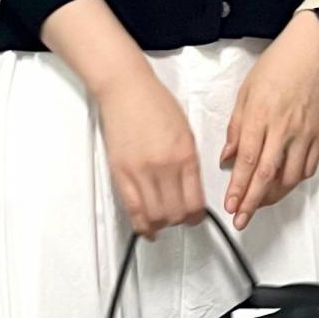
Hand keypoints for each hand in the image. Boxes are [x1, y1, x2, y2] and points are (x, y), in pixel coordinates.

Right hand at [95, 66, 207, 237]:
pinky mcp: (121, 173)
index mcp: (185, 155)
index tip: (196, 217)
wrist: (126, 89)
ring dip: (161, 224)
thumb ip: (189, 162)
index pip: (195, 201)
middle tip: (180, 219)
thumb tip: (191, 189)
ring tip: (163, 221)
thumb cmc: (155, 104)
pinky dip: (141, 224)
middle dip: (180, 222)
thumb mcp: (185, 132)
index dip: (197, 217)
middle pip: (176, 213)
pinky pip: (132, 209)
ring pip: (155, 216)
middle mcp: (164, 167)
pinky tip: (147, 228)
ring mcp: (140, 172)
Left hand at [220, 13, 318, 228]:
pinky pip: (308, 167)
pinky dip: (294, 181)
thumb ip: (236, 128)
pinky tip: (283, 185)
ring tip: (259, 204)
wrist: (312, 51)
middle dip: (252, 203)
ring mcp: (304, 133)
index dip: (238, 189)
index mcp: (261, 117)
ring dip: (273, 196)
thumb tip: (228, 156)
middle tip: (241, 220)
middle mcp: (283, 128)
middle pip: (266, 176)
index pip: (247, 162)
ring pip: (289, 177)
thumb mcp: (245, 93)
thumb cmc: (278, 66)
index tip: (231, 206)